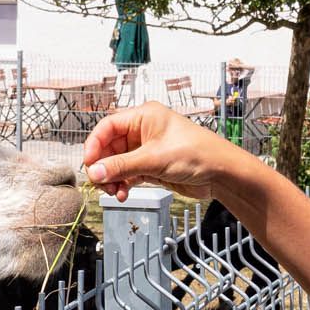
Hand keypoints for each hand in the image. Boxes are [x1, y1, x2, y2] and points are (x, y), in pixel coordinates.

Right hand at [83, 102, 239, 201]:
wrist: (221, 173)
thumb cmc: (197, 153)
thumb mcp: (154, 159)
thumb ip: (122, 166)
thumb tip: (94, 172)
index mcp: (144, 116)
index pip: (108, 126)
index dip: (94, 145)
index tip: (88, 163)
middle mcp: (143, 130)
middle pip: (109, 146)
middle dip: (103, 166)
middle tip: (100, 182)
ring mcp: (147, 149)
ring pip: (117, 162)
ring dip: (112, 178)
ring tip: (114, 192)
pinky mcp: (151, 166)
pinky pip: (128, 174)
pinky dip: (123, 184)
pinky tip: (123, 193)